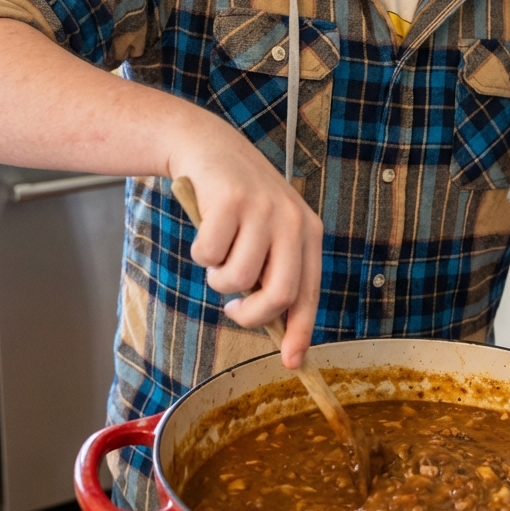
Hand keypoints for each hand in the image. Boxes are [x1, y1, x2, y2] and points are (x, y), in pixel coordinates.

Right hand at [167, 112, 323, 368]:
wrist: (209, 148)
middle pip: (279, 294)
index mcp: (308, 232)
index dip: (300, 332)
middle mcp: (292, 220)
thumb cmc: (239, 202)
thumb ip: (275, 270)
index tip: (291, 362)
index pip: (309, 293)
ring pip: (237, 278)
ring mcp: (262, 208)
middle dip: (250, 315)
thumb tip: (278, 329)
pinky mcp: (230, 200)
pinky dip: (200, 252)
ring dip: (218, 277)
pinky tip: (205, 229)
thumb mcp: (269, 231)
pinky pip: (209, 254)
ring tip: (218, 252)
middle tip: (233, 308)